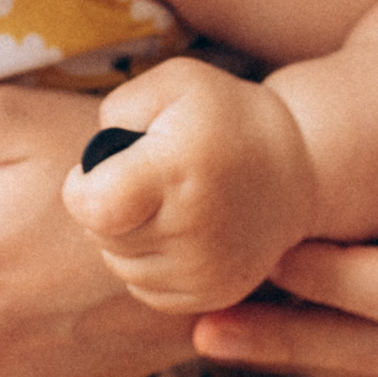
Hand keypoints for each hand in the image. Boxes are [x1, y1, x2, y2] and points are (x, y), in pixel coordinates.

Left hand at [62, 56, 315, 313]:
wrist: (296, 167)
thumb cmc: (221, 115)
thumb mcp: (174, 81)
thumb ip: (119, 108)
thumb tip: (92, 160)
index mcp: (178, 170)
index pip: (93, 208)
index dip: (81, 189)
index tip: (97, 171)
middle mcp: (194, 228)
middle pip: (103, 237)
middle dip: (104, 208)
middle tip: (138, 180)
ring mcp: (206, 270)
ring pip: (121, 268)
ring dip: (124, 238)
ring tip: (159, 203)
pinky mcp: (214, 295)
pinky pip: (147, 290)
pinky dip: (148, 264)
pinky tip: (174, 231)